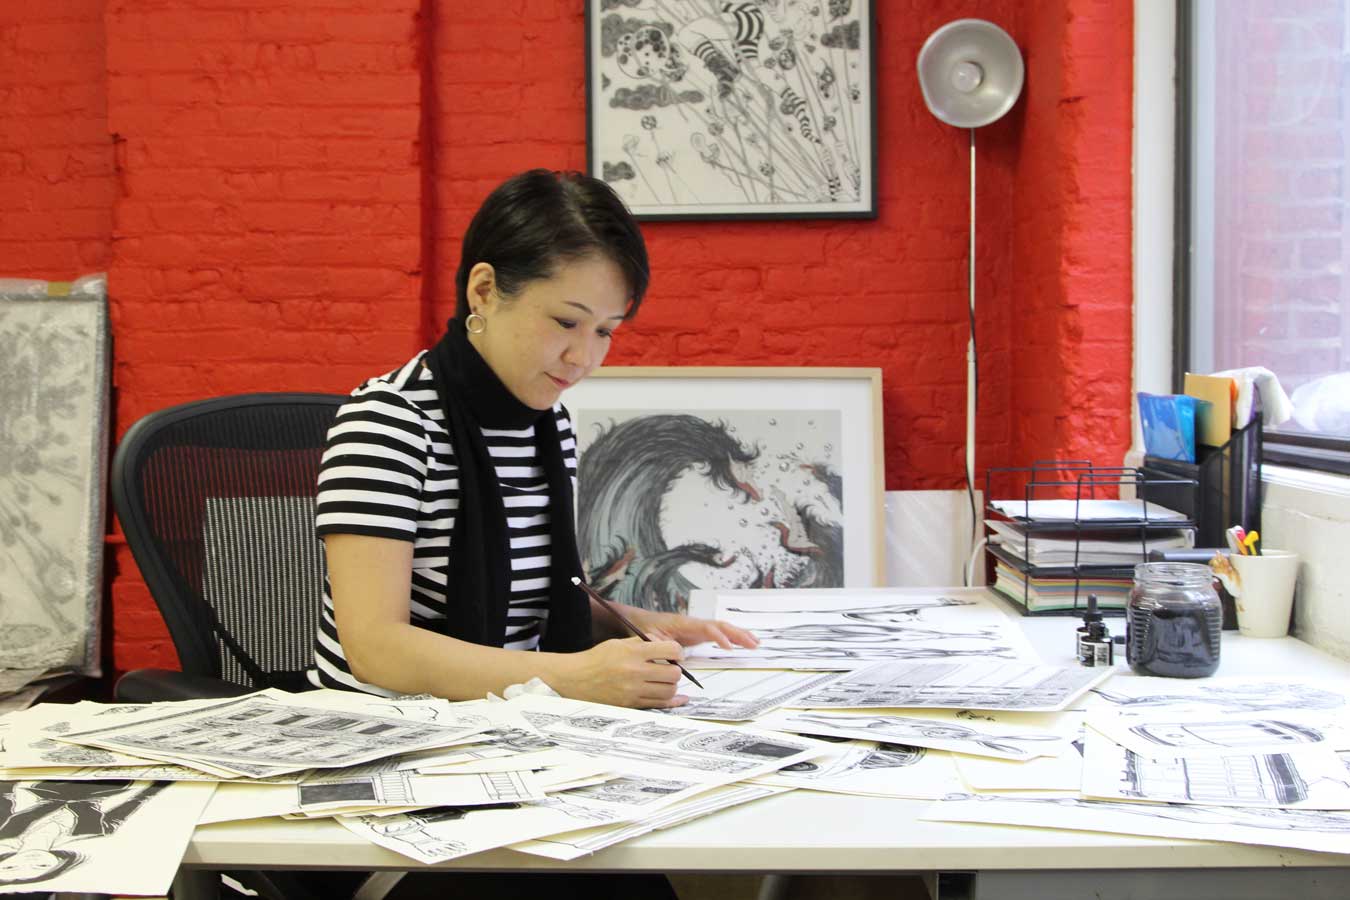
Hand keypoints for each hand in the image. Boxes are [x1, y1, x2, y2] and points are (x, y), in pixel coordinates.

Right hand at [553, 637, 688, 708]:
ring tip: (665, 680)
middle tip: (670, 668)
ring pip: (669, 691)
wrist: (577, 678)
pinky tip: (680, 698)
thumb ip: (642, 643)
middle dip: (676, 670)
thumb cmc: (598, 659)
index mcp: (633, 652)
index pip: (670, 650)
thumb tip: (664, 645)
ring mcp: (633, 690)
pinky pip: (659, 705)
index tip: (676, 653)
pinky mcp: (631, 704)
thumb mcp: (619, 643)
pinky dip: (672, 702)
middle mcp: (635, 672)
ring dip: (671, 685)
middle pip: (673, 674)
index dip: (678, 651)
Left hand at [625, 608, 758, 649]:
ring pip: (722, 628)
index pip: (706, 628)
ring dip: (738, 634)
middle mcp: (694, 623)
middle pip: (720, 626)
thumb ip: (662, 648)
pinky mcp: (697, 633)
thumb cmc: (644, 629)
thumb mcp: (650, 640)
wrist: (639, 621)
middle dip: (737, 634)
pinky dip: (731, 637)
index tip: (729, 647)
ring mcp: (697, 628)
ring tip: (755, 642)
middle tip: (752, 643)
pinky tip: (742, 643)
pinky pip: (718, 634)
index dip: (718, 636)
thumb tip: (677, 658)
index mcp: (684, 624)